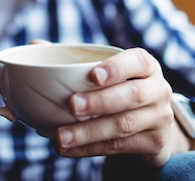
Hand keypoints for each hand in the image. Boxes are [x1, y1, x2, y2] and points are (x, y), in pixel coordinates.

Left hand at [54, 47, 191, 167]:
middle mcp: (158, 89)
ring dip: (89, 132)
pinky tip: (69, 149)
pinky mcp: (154, 143)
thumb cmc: (120, 90)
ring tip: (61, 136)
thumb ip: (74, 59)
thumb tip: (34, 45)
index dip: (116, 68)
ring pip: (124, 125)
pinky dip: (90, 149)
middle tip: (71, 105)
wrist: (152, 126)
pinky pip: (119, 147)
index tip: (92, 76)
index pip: (136, 61)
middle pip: (131, 95)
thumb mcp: (108, 73)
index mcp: (146, 65)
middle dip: (100, 101)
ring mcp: (160, 118)